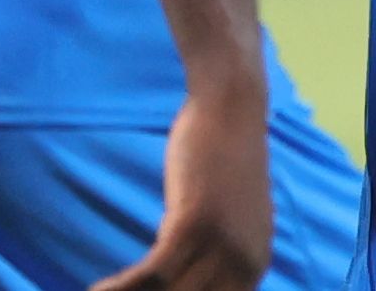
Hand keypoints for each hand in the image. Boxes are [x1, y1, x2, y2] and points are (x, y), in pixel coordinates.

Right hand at [92, 86, 274, 290]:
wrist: (231, 104)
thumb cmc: (225, 151)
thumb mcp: (234, 213)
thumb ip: (224, 248)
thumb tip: (197, 270)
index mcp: (254, 266)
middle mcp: (244, 264)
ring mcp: (221, 246)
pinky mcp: (193, 225)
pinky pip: (153, 274)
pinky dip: (120, 288)